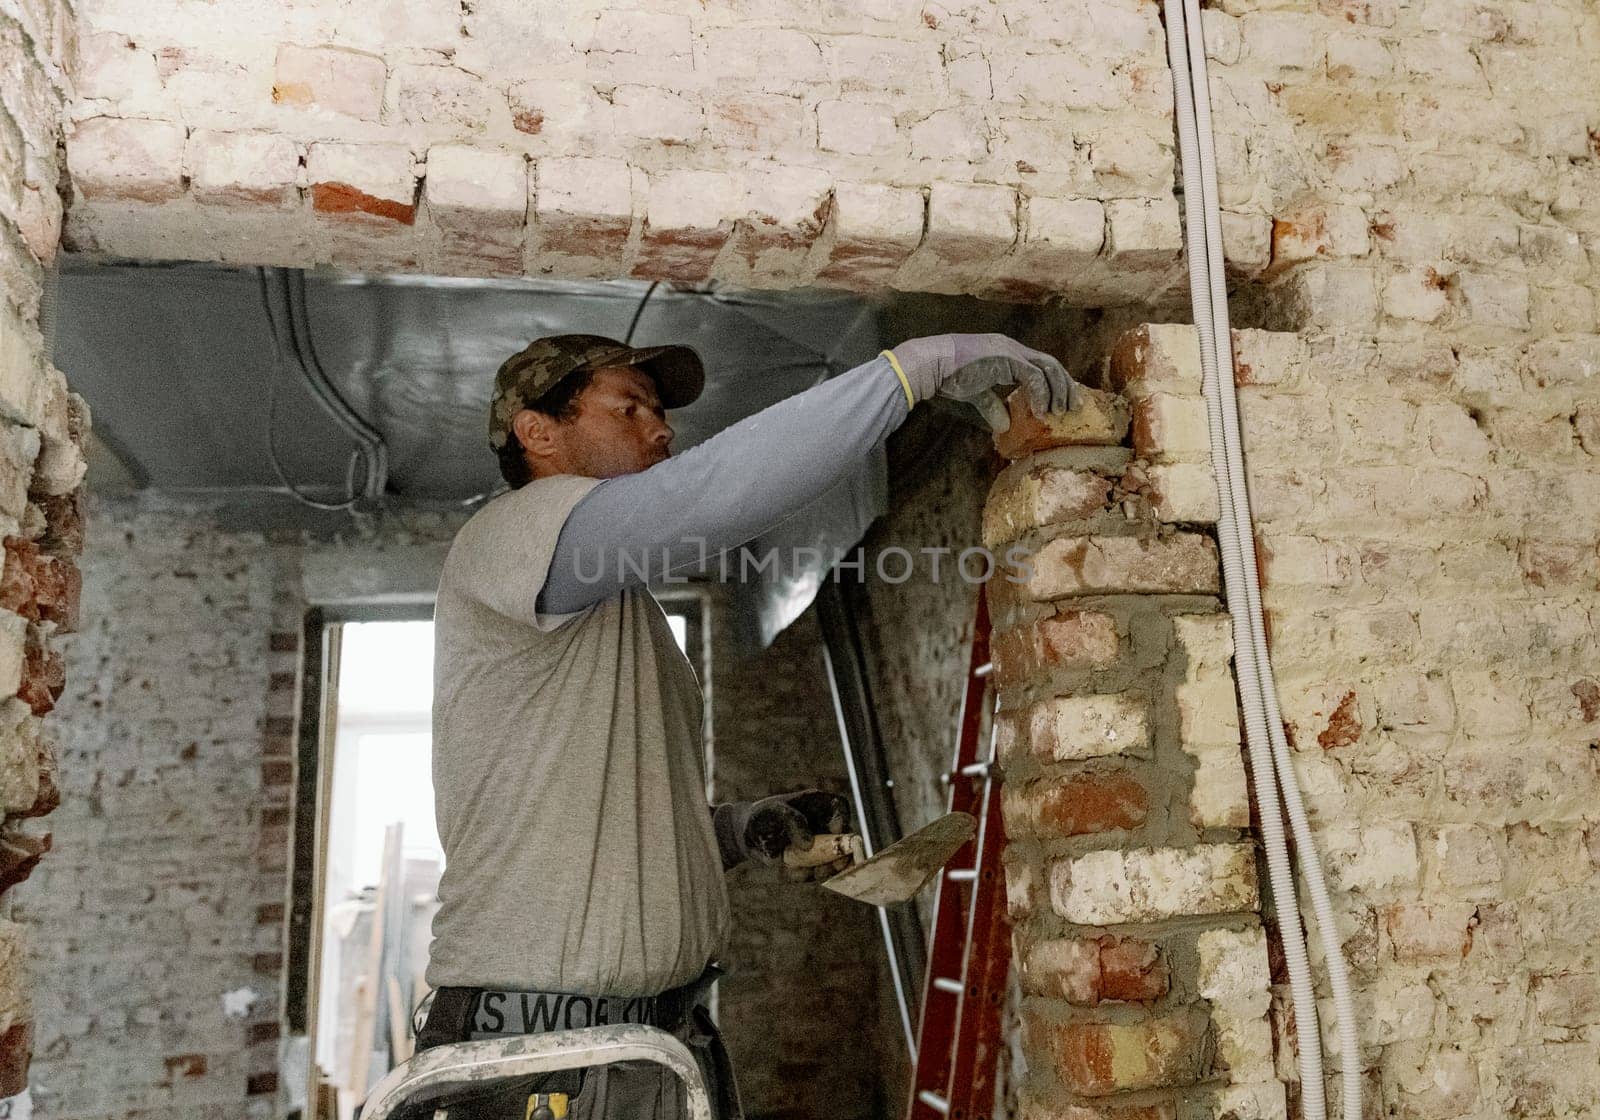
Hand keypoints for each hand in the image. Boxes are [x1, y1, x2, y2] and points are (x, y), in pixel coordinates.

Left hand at [712, 790, 854, 879]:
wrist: (747, 836)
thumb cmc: (761, 817)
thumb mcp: (774, 813)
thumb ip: (792, 821)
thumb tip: (808, 843)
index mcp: (817, 804)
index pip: (839, 807)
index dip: (842, 818)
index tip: (835, 831)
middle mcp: (823, 824)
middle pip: (844, 838)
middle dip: (840, 854)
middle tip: (832, 866)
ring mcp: (819, 844)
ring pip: (834, 860)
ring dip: (824, 869)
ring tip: (806, 872)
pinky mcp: (811, 861)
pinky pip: (816, 872)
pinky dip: (805, 875)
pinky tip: (790, 871)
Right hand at [888, 333, 1080, 431]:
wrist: (931, 364)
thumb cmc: (947, 376)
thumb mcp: (975, 394)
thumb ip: (992, 407)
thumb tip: (1004, 425)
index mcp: (1008, 352)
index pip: (1041, 364)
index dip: (1056, 383)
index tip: (1064, 402)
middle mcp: (1013, 348)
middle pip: (1051, 364)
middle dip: (1066, 386)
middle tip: (1073, 407)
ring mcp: (1011, 351)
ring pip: (1048, 368)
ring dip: (1058, 391)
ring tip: (1061, 412)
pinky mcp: (1007, 358)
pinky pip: (1034, 376)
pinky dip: (1041, 394)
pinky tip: (1041, 411)